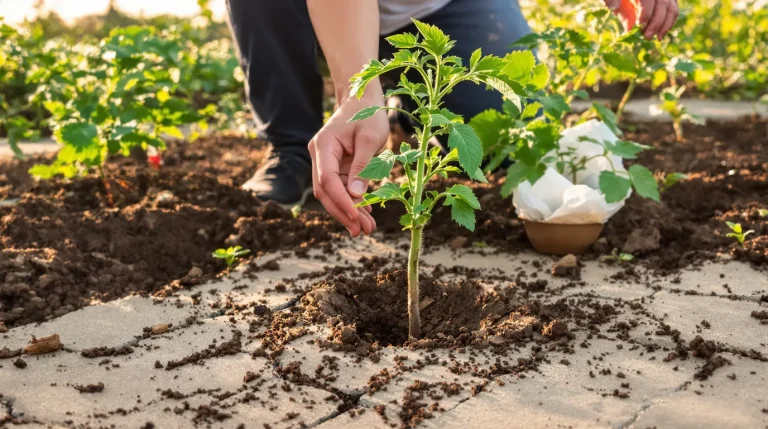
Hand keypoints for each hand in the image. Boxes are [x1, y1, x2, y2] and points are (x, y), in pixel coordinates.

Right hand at [308, 92, 388, 236]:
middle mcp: (319, 156)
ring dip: (348, 212)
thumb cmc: (368, 114)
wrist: (363, 100)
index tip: (357, 216)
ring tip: (367, 228)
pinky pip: (341, 189)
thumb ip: (362, 167)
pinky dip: (352, 203)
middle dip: (343, 213)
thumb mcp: (370, 138)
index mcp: (323, 145)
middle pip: (325, 192)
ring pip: (332, 194)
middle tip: (362, 231)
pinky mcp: (335, 167)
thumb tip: (356, 196)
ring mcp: (326, 162)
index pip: (327, 180)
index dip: (341, 201)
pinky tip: (365, 215)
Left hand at [605, 0, 678, 39]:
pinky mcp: (669, 0)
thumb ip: (622, 12)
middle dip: (655, 22)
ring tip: (657, 38)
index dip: (645, 12)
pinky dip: (669, 23)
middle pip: (662, 4)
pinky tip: (661, 34)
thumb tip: (629, 30)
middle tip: (647, 37)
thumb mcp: (616, 0)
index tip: (639, 26)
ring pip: (671, 8)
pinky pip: (673, 10)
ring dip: (665, 25)